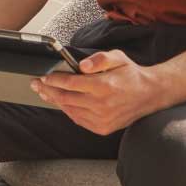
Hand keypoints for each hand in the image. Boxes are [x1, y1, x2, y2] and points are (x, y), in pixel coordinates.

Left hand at [32, 50, 165, 134]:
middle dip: (48, 90)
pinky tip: (62, 103)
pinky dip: (68, 111)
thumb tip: (82, 66)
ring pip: (70, 110)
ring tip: (45, 93)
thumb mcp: (118, 57)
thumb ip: (99, 59)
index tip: (43, 77)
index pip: (70, 83)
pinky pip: (78, 119)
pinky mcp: (103, 128)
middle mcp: (102, 104)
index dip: (54, 80)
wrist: (150, 94)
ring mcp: (102, 119)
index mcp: (104, 86)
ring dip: (55, 101)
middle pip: (66, 98)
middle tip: (36, 84)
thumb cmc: (131, 74)